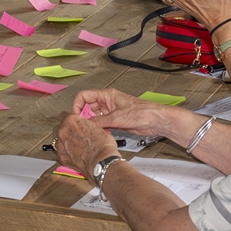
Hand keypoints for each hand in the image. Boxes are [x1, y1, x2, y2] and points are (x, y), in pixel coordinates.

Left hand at [53, 111, 118, 177]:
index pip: (63, 115)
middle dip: (64, 130)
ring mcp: (60, 145)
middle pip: (58, 128)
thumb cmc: (102, 145)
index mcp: (71, 121)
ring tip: (73, 145)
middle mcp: (63, 132)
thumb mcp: (97, 128)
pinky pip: (60, 152)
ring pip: (57, 140)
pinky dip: (65, 152)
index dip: (68, 118)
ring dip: (63, 141)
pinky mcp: (61, 157)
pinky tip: (73, 154)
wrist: (101, 161)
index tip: (70, 121)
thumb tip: (86, 127)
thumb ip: (86, 125)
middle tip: (73, 134)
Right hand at [68, 88, 185, 140]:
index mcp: (106, 95)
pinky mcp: (115, 121)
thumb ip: (99, 121)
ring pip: (95, 118)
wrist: (155, 120)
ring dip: (94, 125)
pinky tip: (103, 135)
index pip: (84, 96)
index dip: (77, 105)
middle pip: (88, 107)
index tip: (76, 116)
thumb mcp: (116, 117)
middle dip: (85, 117)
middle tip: (83, 127)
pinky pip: (102, 125)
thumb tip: (85, 124)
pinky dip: (100, 130)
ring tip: (94, 132)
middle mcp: (107, 102)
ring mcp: (111, 112)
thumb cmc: (142, 112)